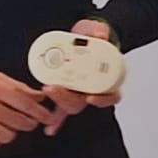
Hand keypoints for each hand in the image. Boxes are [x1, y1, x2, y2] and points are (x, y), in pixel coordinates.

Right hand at [0, 61, 51, 151]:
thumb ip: (16, 86)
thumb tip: (37, 96)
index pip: (26, 103)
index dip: (41, 112)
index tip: (47, 115)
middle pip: (20, 122)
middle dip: (29, 122)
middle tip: (29, 119)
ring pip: (8, 136)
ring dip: (12, 131)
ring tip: (8, 123)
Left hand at [37, 18, 123, 135]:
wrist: (85, 36)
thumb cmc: (93, 37)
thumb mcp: (97, 29)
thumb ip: (100, 30)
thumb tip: (100, 34)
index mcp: (106, 77)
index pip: (111, 94)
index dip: (103, 99)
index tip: (91, 97)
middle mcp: (92, 88)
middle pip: (83, 102)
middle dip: (68, 98)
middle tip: (55, 87)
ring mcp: (78, 91)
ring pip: (70, 105)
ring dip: (58, 101)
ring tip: (46, 89)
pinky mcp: (65, 91)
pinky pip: (59, 108)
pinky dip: (55, 120)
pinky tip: (49, 128)